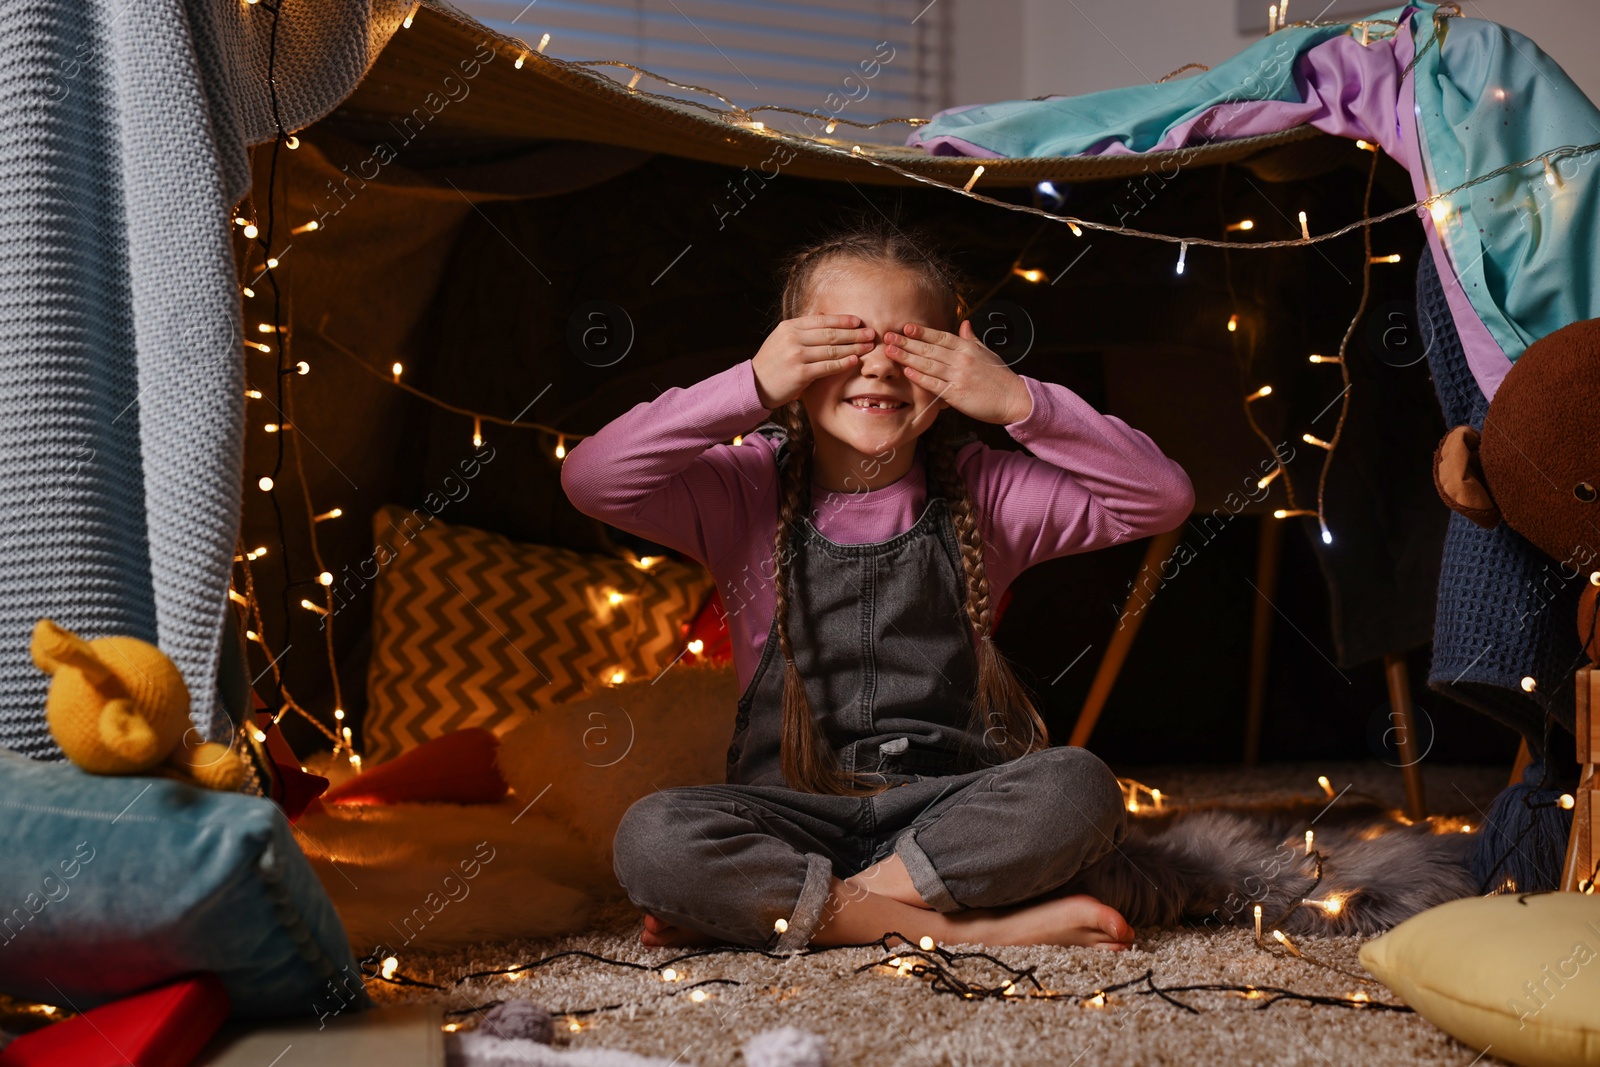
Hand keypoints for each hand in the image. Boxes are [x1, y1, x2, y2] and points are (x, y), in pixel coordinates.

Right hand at [751, 314, 876, 409]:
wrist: (755, 385)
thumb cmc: (772, 362)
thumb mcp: (782, 339)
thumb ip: (802, 328)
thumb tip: (823, 314)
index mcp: (789, 327)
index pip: (821, 320)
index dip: (842, 320)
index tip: (858, 321)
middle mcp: (793, 338)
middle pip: (830, 334)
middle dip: (853, 333)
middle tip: (871, 333)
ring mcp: (796, 356)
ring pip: (831, 350)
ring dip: (853, 347)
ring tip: (868, 347)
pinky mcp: (800, 374)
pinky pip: (827, 367)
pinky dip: (843, 363)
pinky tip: (854, 360)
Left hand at [883, 320, 1032, 425]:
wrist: (1014, 399)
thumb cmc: (1000, 377)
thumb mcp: (987, 353)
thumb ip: (972, 339)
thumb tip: (964, 323)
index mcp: (968, 348)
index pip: (941, 336)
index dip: (922, 331)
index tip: (906, 327)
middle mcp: (961, 359)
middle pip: (929, 348)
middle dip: (907, 342)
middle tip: (888, 336)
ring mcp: (958, 376)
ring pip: (928, 364)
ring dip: (907, 356)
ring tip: (890, 351)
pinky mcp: (957, 393)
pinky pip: (934, 383)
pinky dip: (920, 377)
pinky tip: (907, 371)